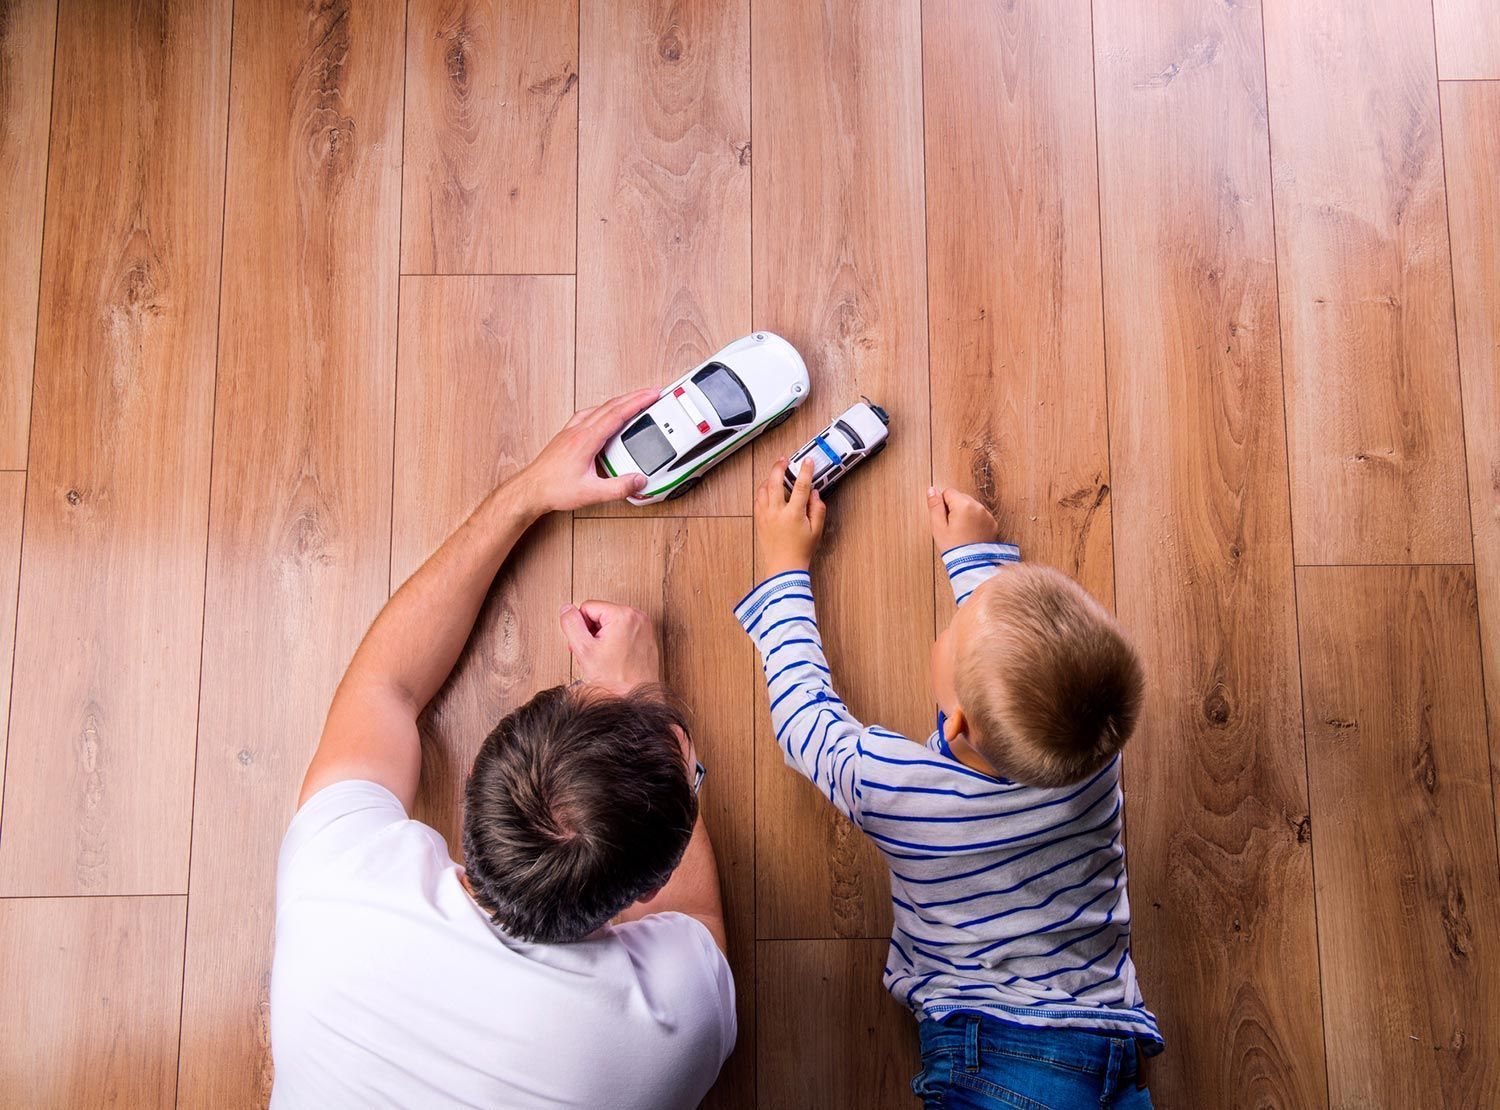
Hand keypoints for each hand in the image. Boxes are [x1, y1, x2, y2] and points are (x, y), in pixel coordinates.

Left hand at [514, 387, 660, 512]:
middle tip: (650, 393)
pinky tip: (603, 414)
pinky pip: (587, 415)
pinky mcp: (566, 437)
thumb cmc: (554, 489)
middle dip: (633, 397)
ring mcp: (571, 432)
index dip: (637, 403)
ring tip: (632, 401)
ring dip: (618, 402)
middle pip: (610, 406)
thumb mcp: (591, 493)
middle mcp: (578, 431)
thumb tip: (638, 480)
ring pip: (598, 408)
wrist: (530, 490)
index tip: (651, 395)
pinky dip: (601, 410)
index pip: (617, 414)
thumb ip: (618, 488)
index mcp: (586, 440)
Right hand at [559, 601, 661, 689]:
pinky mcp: (646, 638)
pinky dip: (614, 643)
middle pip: (600, 615)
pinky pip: (622, 632)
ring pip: (610, 624)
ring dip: (601, 639)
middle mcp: (637, 617)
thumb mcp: (584, 650)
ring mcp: (644, 627)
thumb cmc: (616, 680)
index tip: (586, 645)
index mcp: (623, 615)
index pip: (587, 607)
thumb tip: (566, 609)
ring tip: (602, 658)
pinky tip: (613, 659)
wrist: (636, 699)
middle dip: (591, 633)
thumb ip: (571, 624)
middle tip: (592, 653)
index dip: (580, 627)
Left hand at [755, 457, 825, 574]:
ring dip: (769, 478)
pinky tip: (768, 488)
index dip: (805, 471)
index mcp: (793, 514)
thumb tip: (814, 493)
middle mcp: (777, 512)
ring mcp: (765, 516)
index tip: (808, 461)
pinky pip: (757, 499)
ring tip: (776, 473)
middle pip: (774, 481)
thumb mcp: (817, 530)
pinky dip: (762, 490)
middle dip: (779, 467)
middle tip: (784, 460)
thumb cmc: (800, 551)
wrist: (784, 567)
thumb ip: (817, 509)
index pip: (801, 486)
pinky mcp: (759, 520)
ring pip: (763, 489)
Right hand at [928, 487, 996, 550]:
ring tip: (961, 532)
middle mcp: (978, 507)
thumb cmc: (954, 548)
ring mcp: (987, 515)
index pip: (948, 492)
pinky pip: (980, 516)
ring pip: (970, 506)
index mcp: (964, 505)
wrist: (972, 565)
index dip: (942, 505)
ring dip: (964, 514)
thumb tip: (932, 490)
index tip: (944, 520)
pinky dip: (974, 522)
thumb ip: (935, 506)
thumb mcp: (939, 527)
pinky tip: (969, 534)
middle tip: (951, 528)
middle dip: (954, 509)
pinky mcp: (992, 524)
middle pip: (960, 498)